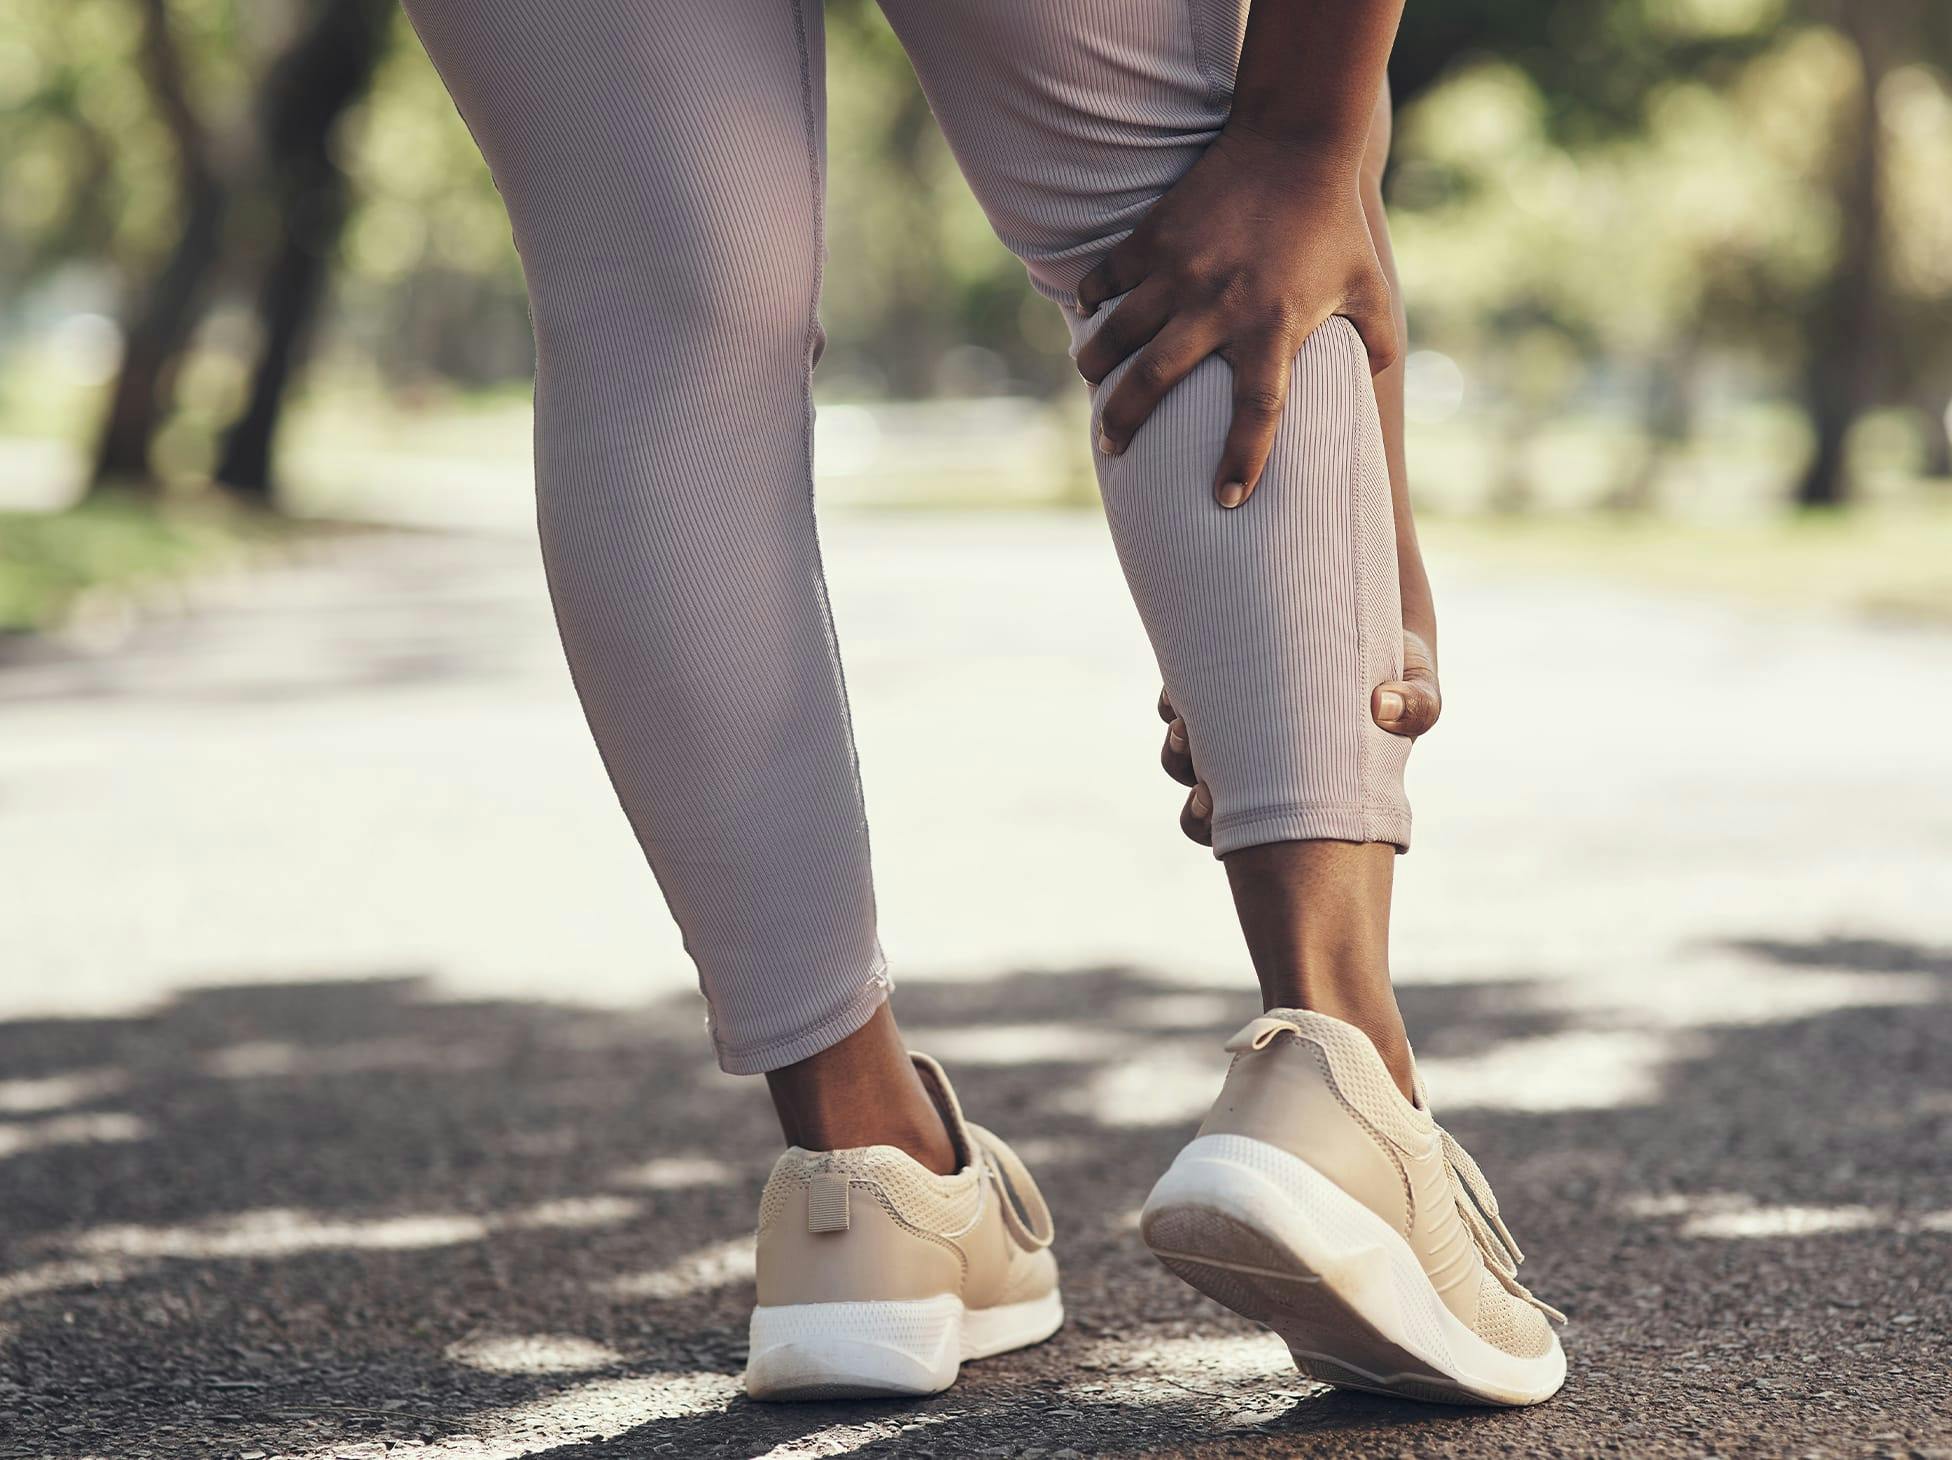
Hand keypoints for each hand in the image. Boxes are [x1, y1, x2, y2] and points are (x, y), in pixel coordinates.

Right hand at [1075, 124, 1397, 508]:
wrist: (1293, 141)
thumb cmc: (1333, 222)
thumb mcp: (1369, 286)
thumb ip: (1379, 342)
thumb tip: (1377, 384)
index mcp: (1274, 327)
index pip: (1257, 413)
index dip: (1242, 461)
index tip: (1226, 499)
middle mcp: (1220, 306)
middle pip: (1156, 382)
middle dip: (1124, 422)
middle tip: (1111, 448)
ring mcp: (1180, 271)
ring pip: (1117, 334)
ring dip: (1096, 366)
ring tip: (1091, 383)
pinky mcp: (1154, 237)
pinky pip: (1106, 278)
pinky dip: (1092, 300)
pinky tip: (1090, 317)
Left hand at [1159, 626, 1439, 845]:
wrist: (1374, 613)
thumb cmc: (1397, 668)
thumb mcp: (1419, 688)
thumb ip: (1418, 706)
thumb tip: (1384, 707)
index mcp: (1297, 790)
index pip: (1236, 830)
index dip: (1210, 821)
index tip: (1209, 802)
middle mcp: (1260, 764)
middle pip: (1201, 804)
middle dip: (1191, 794)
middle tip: (1195, 769)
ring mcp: (1234, 724)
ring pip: (1181, 751)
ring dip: (1174, 745)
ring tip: (1181, 724)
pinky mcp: (1220, 679)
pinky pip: (1176, 698)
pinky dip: (1173, 697)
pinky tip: (1181, 686)